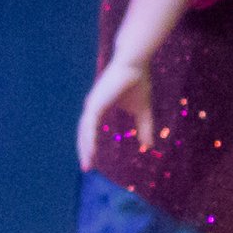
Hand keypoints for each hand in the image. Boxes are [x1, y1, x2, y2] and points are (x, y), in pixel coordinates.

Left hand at [78, 53, 156, 167]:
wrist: (136, 64)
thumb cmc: (138, 83)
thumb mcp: (143, 111)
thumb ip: (145, 128)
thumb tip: (149, 147)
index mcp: (100, 106)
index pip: (91, 129)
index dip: (91, 144)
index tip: (93, 159)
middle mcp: (93, 106)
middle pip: (84, 133)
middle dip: (84, 150)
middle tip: (87, 168)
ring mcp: (92, 104)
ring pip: (84, 131)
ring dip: (84, 148)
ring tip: (87, 164)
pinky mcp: (95, 103)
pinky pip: (89, 125)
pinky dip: (89, 139)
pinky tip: (91, 151)